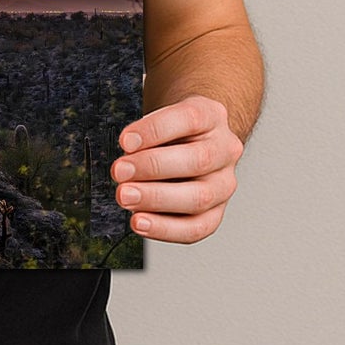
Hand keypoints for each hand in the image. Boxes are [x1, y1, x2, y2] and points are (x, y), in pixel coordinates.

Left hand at [110, 96, 242, 243]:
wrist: (194, 142)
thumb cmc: (172, 129)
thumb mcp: (162, 116)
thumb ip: (147, 134)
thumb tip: (127, 157)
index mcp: (212, 116)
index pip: (188, 119)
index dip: (154, 131)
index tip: (125, 141)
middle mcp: (225, 149)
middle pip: (197, 160)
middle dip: (152, 167)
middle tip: (120, 172)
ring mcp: (224, 183)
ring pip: (200, 197)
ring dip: (157, 199)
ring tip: (126, 197)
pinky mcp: (216, 212)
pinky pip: (196, 228)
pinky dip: (165, 229)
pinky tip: (140, 222)